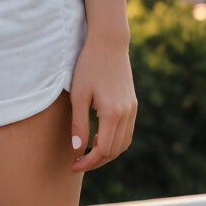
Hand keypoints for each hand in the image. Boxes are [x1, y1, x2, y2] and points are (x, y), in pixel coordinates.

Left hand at [69, 37, 137, 171]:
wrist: (108, 42)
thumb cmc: (89, 65)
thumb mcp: (78, 94)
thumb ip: (78, 124)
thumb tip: (77, 149)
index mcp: (113, 113)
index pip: (103, 151)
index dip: (88, 161)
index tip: (73, 163)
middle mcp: (127, 114)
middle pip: (115, 151)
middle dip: (97, 160)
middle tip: (78, 161)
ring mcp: (132, 108)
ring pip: (124, 143)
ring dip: (107, 152)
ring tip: (88, 149)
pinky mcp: (132, 103)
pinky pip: (127, 131)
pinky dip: (115, 140)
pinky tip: (100, 135)